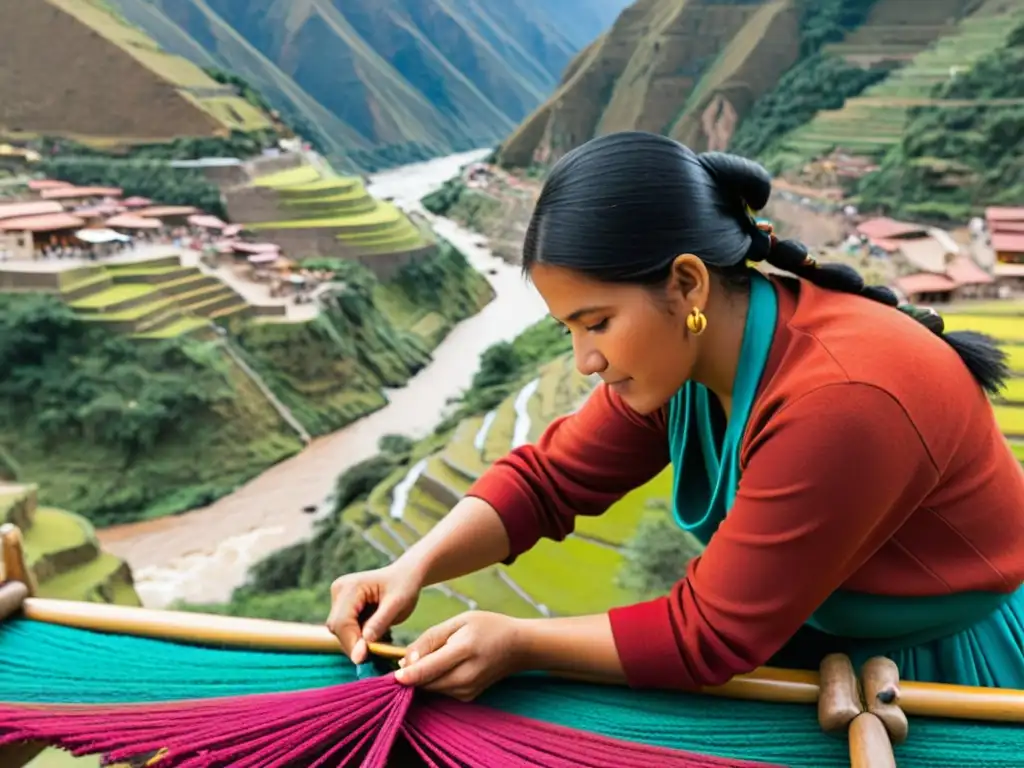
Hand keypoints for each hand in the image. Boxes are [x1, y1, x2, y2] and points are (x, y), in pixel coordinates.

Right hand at [326, 563, 422, 663]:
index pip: (342, 622)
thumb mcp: (398, 603)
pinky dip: (359, 637)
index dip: (351, 643)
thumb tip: (362, 646)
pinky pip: (346, 629)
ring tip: (379, 641)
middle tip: (375, 654)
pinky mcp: (343, 607)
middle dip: (354, 644)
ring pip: (340, 631)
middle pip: (338, 627)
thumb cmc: (405, 586)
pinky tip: (375, 636)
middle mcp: (339, 590)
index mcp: (350, 586)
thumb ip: (380, 623)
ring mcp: (339, 598)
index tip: (363, 659)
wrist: (406, 575)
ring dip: (357, 641)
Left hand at [395, 611, 526, 700]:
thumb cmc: (488, 627)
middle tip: (406, 657)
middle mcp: (466, 676)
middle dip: (411, 673)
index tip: (392, 674)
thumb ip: (430, 638)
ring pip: (430, 688)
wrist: (518, 647)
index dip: (406, 674)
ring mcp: (468, 691)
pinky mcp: (467, 698)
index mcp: (464, 651)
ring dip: (422, 676)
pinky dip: (434, 680)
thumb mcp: (459, 621)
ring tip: (430, 656)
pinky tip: (442, 665)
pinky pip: (440, 691)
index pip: (428, 669)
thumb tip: (405, 661)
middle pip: (425, 682)